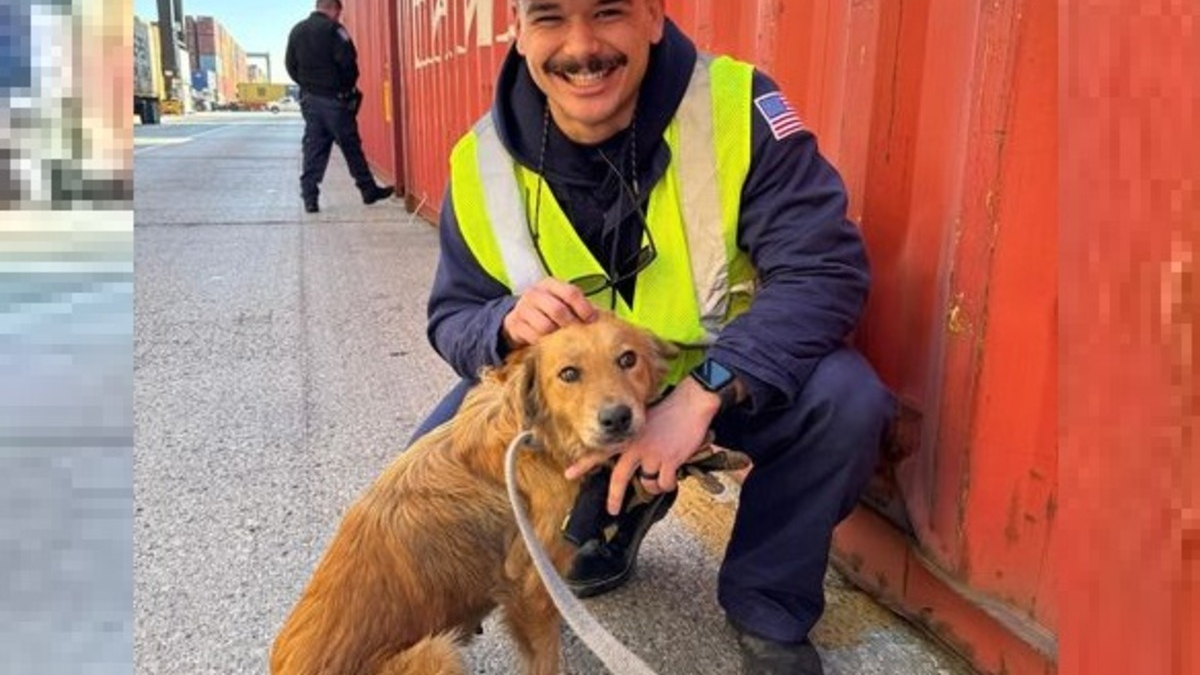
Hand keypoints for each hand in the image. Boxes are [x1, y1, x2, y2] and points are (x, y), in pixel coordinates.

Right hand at [501, 278, 596, 347]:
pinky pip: (532, 337)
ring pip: (544, 326)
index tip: (591, 319)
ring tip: (561, 339)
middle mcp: (535, 293)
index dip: (583, 307)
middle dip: (569, 324)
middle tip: (575, 332)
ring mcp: (523, 309)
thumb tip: (602, 317)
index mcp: (550, 285)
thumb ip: (578, 306)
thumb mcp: (560, 302)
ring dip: (555, 336)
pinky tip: (547, 344)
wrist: (517, 317)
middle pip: (557, 309)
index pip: (570, 292)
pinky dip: (542, 343)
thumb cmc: (545, 310)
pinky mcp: (515, 325)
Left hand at [566, 377, 722, 514]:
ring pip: (648, 484)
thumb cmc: (669, 411)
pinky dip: (669, 484)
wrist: (690, 403)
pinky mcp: (669, 460)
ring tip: (660, 478)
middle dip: (614, 498)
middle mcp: (635, 447)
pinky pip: (665, 483)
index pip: (600, 452)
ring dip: (654, 486)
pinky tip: (672, 476)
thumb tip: (635, 460)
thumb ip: (635, 439)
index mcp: (627, 437)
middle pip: (619, 479)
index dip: (583, 465)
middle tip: (612, 510)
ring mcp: (652, 454)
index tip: (569, 475)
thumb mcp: (643, 422)